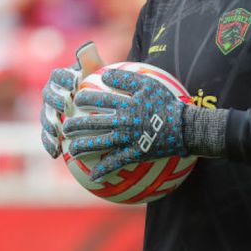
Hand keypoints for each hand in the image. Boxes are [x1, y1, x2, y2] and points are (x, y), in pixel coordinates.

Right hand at [40, 42, 103, 158]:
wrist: (100, 107)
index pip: (58, 75)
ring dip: (49, 124)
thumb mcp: (99, 75)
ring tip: (57, 132)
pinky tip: (55, 153)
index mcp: (61, 79)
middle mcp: (52, 94)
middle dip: (55, 100)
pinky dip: (49, 144)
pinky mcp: (51, 130)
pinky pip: (47, 137)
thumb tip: (87, 47)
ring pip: (45, 117)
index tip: (74, 82)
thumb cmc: (101, 88)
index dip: (63, 78)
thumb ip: (92, 61)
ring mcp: (50, 112)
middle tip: (65, 105)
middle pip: (49, 95)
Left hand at [62, 68, 187, 179]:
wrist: (185, 128)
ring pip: (100, 143)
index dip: (83, 99)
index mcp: (126, 104)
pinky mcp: (135, 154)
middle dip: (75, 125)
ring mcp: (129, 139)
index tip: (75, 101)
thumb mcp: (148, 84)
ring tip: (72, 150)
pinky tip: (93, 176)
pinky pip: (117, 163)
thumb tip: (104, 74)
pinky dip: (104, 170)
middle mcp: (124, 122)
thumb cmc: (166, 103)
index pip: (98, 99)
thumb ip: (125, 78)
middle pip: (93, 123)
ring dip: (83, 147)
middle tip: (65, 126)